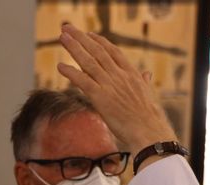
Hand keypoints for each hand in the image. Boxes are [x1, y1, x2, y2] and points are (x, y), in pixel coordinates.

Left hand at [56, 24, 176, 153]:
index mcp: (131, 73)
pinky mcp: (100, 97)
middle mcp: (119, 75)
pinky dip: (71, 72)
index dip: (99, 41)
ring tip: (62, 37)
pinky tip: (60, 66)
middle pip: (97, 51)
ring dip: (74, 48)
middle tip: (67, 28)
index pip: (113, 51)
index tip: (89, 34)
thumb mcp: (147, 94)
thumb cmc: (148, 117)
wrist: (148, 130)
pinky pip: (83, 81)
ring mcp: (109, 85)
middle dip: (81, 38)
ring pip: (88, 62)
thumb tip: (146, 74)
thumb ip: (144, 82)